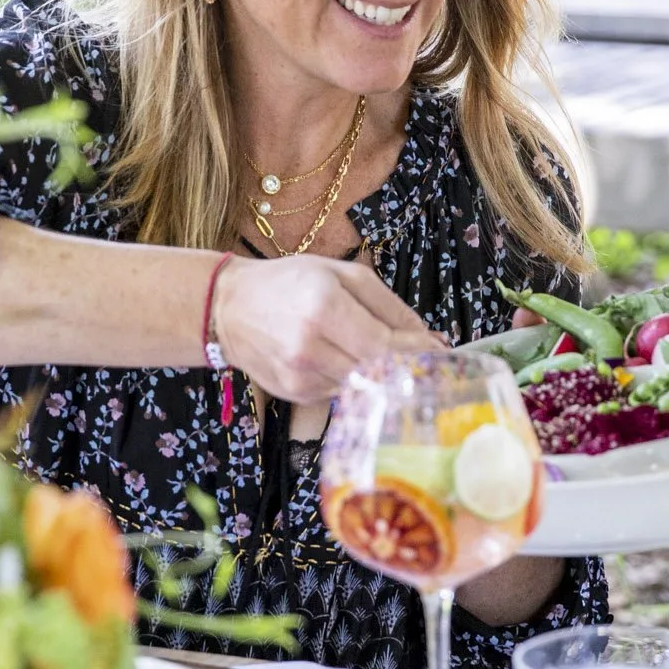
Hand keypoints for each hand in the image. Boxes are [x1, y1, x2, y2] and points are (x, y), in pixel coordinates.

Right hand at [212, 254, 435, 403]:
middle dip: (405, 365)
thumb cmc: (290, 282)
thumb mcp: (341, 274)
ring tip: (376, 351)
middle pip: (378, 370)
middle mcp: (310, 346)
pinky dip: (352, 379)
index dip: (417, 351)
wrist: (229, 308)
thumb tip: (428, 337)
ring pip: (363, 385)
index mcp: (324, 307)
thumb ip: (388, 305)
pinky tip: (341, 358)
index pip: (386, 344)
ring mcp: (300, 376)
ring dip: (379, 373)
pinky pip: (341, 392)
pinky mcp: (295, 394)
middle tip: (421, 357)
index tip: (439, 350)